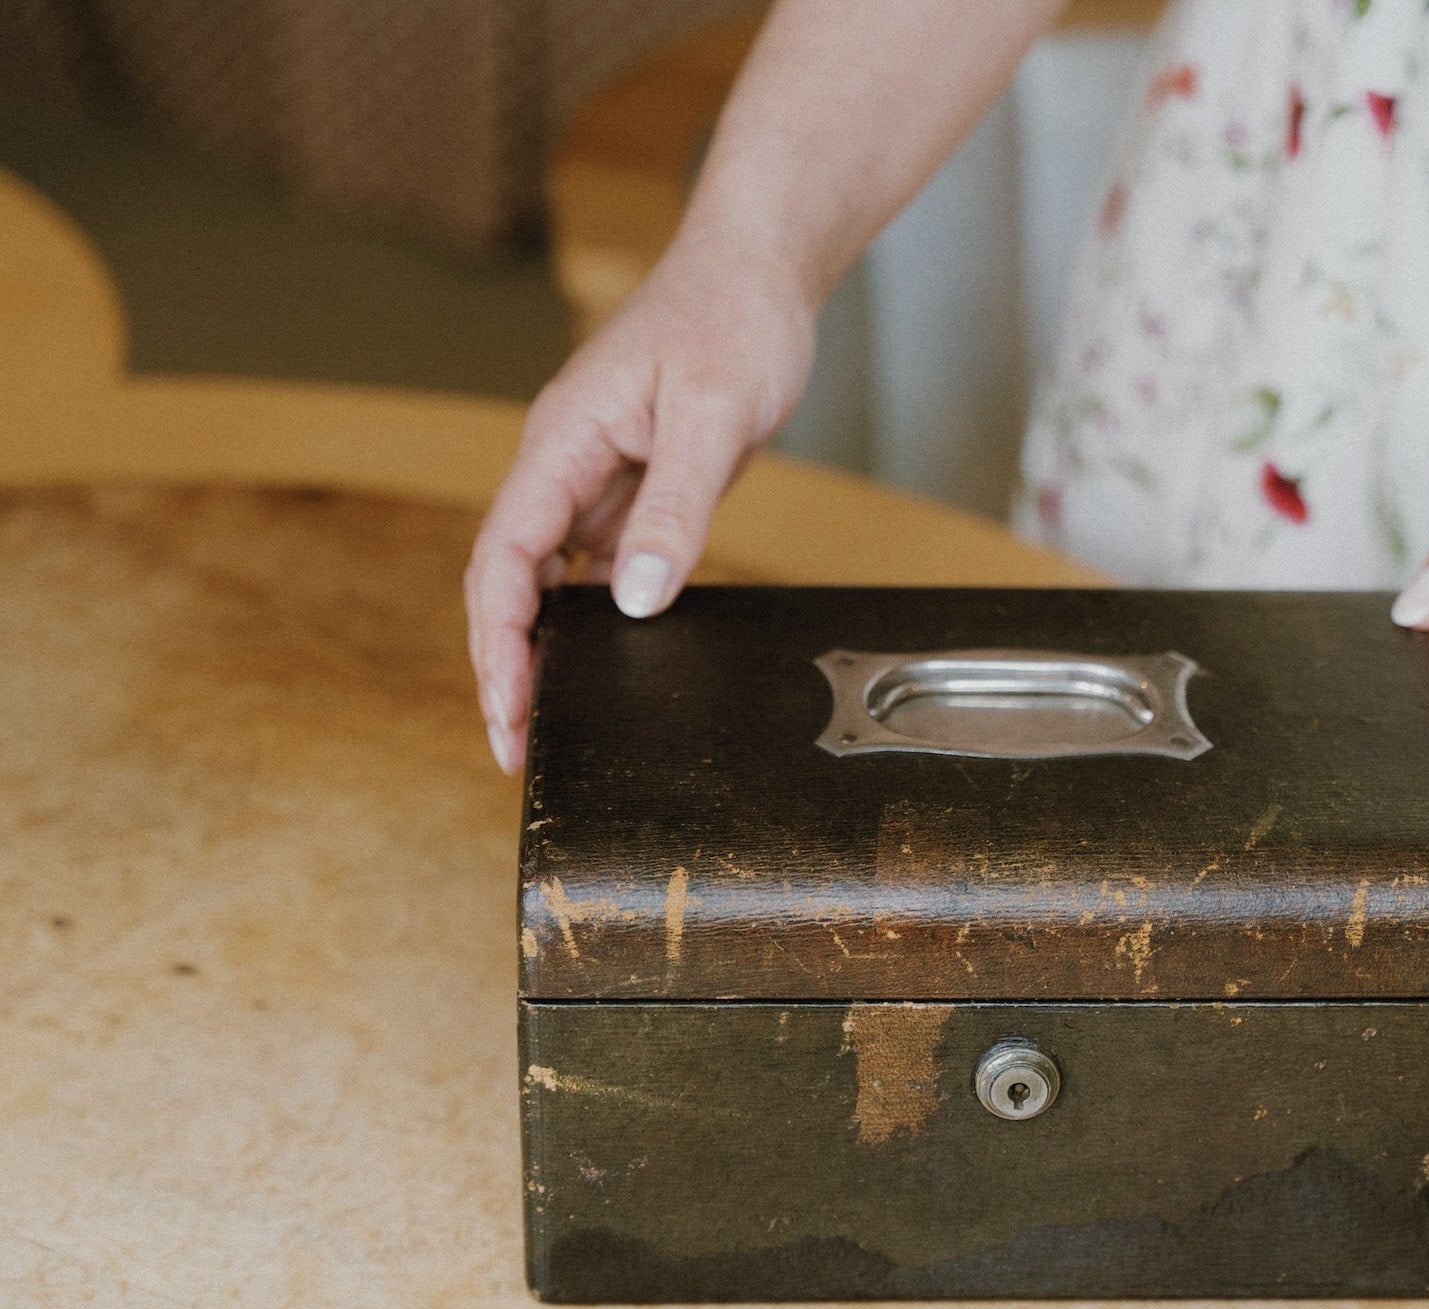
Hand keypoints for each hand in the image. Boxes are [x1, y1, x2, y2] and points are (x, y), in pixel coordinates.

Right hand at [464, 233, 815, 772]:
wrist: (761, 273)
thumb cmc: (732, 318)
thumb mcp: (712, 413)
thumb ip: (675, 508)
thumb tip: (638, 600)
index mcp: (562, 443)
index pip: (503, 557)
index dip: (498, 639)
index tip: (507, 705)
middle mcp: (565, 467)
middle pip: (511, 582)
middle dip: (506, 665)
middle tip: (518, 747)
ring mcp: (597, 481)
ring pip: (550, 581)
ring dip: (545, 650)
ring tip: (553, 724)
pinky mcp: (634, 491)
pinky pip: (599, 567)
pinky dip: (595, 619)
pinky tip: (608, 665)